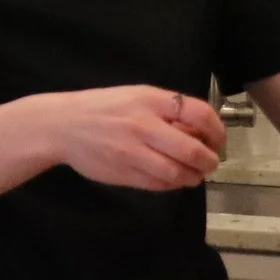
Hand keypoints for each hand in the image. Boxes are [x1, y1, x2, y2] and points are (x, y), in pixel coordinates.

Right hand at [41, 86, 224, 192]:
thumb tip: (200, 130)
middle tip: (210, 162)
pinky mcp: (125, 174)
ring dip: (194, 177)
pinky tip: (172, 178)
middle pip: (193, 150)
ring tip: (194, 174)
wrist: (62, 125)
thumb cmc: (103, 107)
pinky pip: (159, 184)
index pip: (199, 115)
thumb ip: (167, 109)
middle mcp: (144, 126)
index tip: (217, 139)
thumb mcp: (136, 96)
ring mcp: (134, 153)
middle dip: (209, 160)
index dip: (217, 130)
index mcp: (150, 101)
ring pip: (178, 173)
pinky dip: (173, 184)